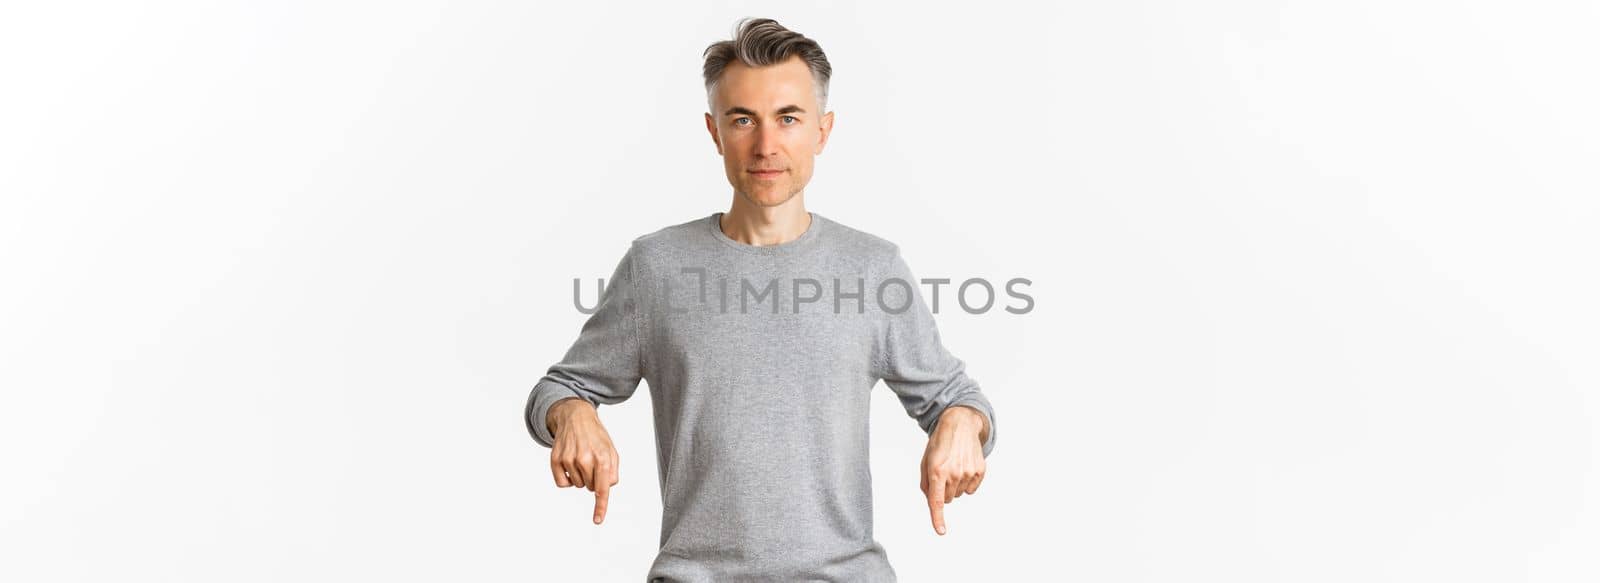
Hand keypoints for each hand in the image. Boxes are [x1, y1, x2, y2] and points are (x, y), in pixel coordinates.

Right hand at [547, 397, 620, 524]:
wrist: (575, 417)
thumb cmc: (595, 435)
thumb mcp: (611, 450)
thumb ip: (613, 470)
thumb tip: (606, 488)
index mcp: (602, 457)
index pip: (602, 488)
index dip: (601, 506)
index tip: (597, 520)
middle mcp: (585, 459)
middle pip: (591, 488)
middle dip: (593, 479)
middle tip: (592, 462)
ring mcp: (569, 459)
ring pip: (578, 486)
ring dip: (581, 477)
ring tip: (581, 459)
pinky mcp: (555, 459)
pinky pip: (562, 483)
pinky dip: (567, 479)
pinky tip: (569, 465)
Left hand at [921, 406, 987, 535]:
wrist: (959, 424)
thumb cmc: (940, 444)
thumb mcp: (925, 462)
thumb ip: (926, 484)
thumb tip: (933, 501)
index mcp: (936, 471)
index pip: (937, 501)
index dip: (938, 518)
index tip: (941, 531)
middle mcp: (953, 473)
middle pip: (947, 499)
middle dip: (944, 491)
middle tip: (944, 473)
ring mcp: (968, 472)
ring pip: (959, 494)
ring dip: (955, 486)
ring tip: (954, 466)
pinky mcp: (980, 470)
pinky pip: (971, 489)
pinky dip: (967, 483)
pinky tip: (964, 467)